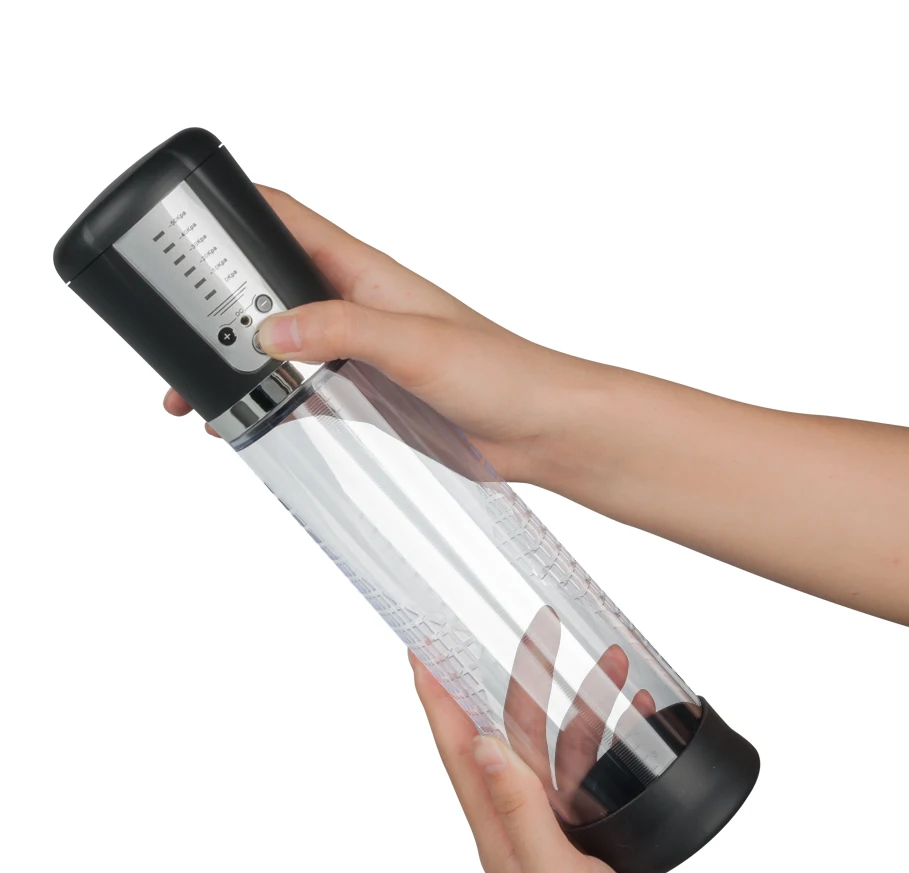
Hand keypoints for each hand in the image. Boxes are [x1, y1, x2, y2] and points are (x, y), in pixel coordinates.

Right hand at [165, 186, 602, 486]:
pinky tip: (241, 421)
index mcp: (365, 273)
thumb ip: (341, 332)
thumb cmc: (500, 372)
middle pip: (267, 288)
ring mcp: (357, 351)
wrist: (539, 429)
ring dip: (235, 361)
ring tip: (193, 389)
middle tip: (178, 338)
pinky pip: (301, 390)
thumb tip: (266, 331)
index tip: (181, 237)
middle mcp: (355, 306)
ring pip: (278, 343)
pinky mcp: (366, 394)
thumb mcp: (415, 344)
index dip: (232, 216)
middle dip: (219, 306)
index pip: (285, 221)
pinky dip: (267, 401)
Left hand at [412, 649, 728, 872]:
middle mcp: (524, 822)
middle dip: (516, 678)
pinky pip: (596, 762)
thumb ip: (520, 811)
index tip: (421, 651)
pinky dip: (612, 730)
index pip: (457, 751)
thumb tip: (480, 743)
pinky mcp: (600, 826)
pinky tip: (633, 707)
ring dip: (578, 699)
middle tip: (526, 629)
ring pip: (559, 742)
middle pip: (510, 732)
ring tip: (603, 658)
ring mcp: (563, 824)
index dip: (436, 698)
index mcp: (498, 834)